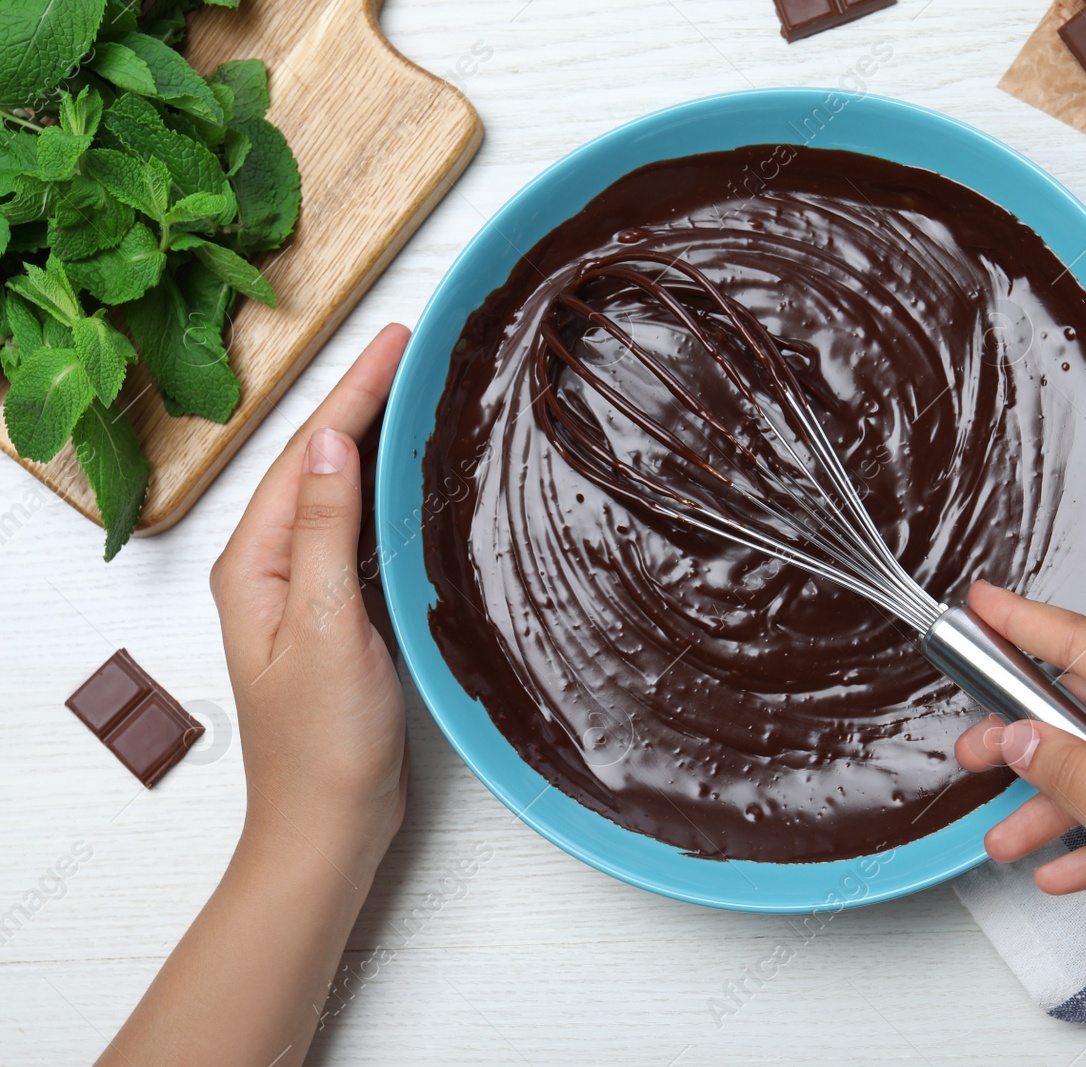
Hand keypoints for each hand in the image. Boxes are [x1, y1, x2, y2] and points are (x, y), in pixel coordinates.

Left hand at [210, 324, 409, 866]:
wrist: (331, 825)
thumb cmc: (323, 743)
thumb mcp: (325, 627)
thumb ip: (323, 532)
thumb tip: (327, 445)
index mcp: (256, 563)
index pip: (308, 454)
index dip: (354, 391)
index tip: (399, 341)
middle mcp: (274, 567)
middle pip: (321, 462)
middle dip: (366, 400)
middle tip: (418, 348)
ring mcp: (306, 590)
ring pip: (343, 493)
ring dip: (380, 440)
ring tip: (422, 390)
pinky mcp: (340, 613)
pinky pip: (363, 532)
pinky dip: (391, 493)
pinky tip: (420, 477)